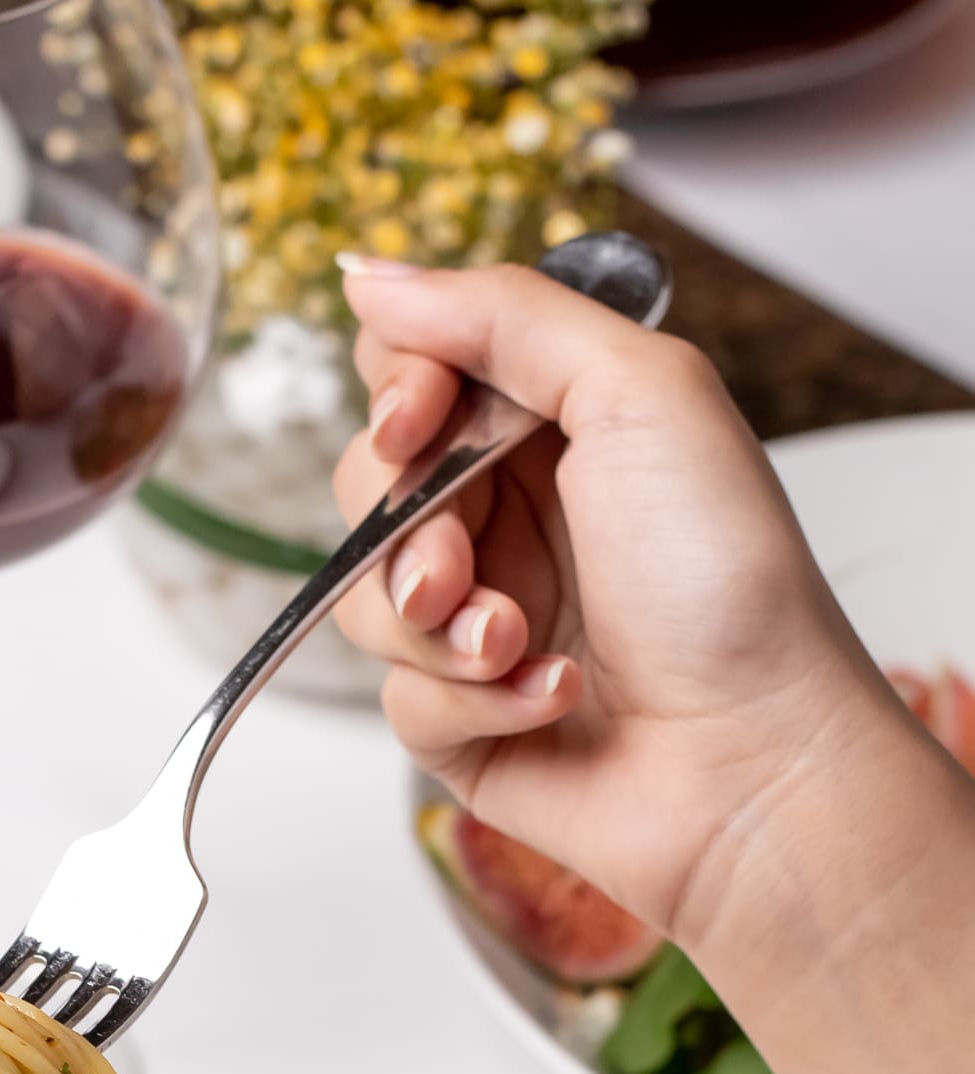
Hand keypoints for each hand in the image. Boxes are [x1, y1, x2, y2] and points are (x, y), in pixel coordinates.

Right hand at [329, 258, 922, 961]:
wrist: (751, 758)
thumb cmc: (726, 580)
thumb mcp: (639, 393)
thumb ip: (505, 317)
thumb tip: (370, 274)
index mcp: (555, 428)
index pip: (412, 375)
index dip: (396, 396)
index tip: (419, 423)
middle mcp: (511, 519)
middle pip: (370, 486)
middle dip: (407, 524)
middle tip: (462, 564)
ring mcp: (478, 625)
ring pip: (364, 598)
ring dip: (435, 623)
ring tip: (515, 641)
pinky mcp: (460, 722)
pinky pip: (399, 697)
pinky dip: (469, 698)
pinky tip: (552, 698)